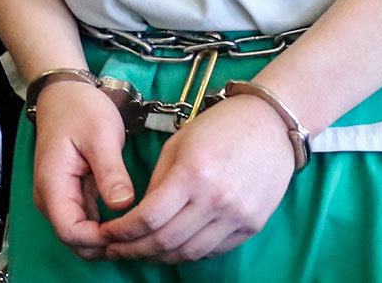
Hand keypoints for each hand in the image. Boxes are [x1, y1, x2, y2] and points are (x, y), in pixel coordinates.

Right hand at [31, 80, 136, 259]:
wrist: (65, 94)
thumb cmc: (81, 109)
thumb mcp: (101, 135)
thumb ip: (110, 172)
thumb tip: (124, 205)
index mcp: (53, 185)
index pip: (70, 231)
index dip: (99, 238)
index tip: (129, 230)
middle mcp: (50, 199)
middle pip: (74, 240)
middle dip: (104, 244)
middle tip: (140, 234)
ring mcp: (59, 199)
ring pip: (79, 235)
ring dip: (105, 239)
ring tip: (138, 229)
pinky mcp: (70, 195)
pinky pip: (84, 221)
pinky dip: (103, 227)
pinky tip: (127, 221)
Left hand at [99, 94, 296, 262]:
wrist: (274, 124)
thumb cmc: (222, 125)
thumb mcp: (180, 142)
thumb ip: (159, 181)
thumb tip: (140, 214)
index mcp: (193, 173)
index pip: (148, 218)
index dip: (122, 232)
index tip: (107, 234)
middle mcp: (215, 199)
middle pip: (165, 242)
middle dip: (134, 250)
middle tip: (116, 249)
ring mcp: (237, 215)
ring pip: (189, 253)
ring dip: (160, 257)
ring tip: (143, 251)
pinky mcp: (252, 225)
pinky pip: (214, 250)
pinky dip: (190, 252)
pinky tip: (176, 245)